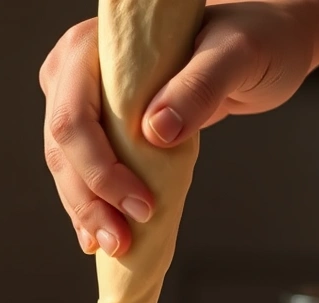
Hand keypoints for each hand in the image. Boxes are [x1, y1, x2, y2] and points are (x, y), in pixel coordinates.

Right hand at [40, 3, 313, 254]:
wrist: (257, 45)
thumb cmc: (248, 40)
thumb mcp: (235, 55)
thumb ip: (198, 86)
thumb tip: (156, 131)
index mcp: (91, 47)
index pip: (74, 116)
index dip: (99, 168)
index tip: (140, 205)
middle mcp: (74, 72)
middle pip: (62, 147)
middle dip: (88, 200)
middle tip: (121, 241)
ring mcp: (82, 101)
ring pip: (65, 166)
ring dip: (87, 211)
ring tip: (114, 246)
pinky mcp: (98, 128)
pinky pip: (80, 172)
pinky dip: (90, 207)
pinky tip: (95, 238)